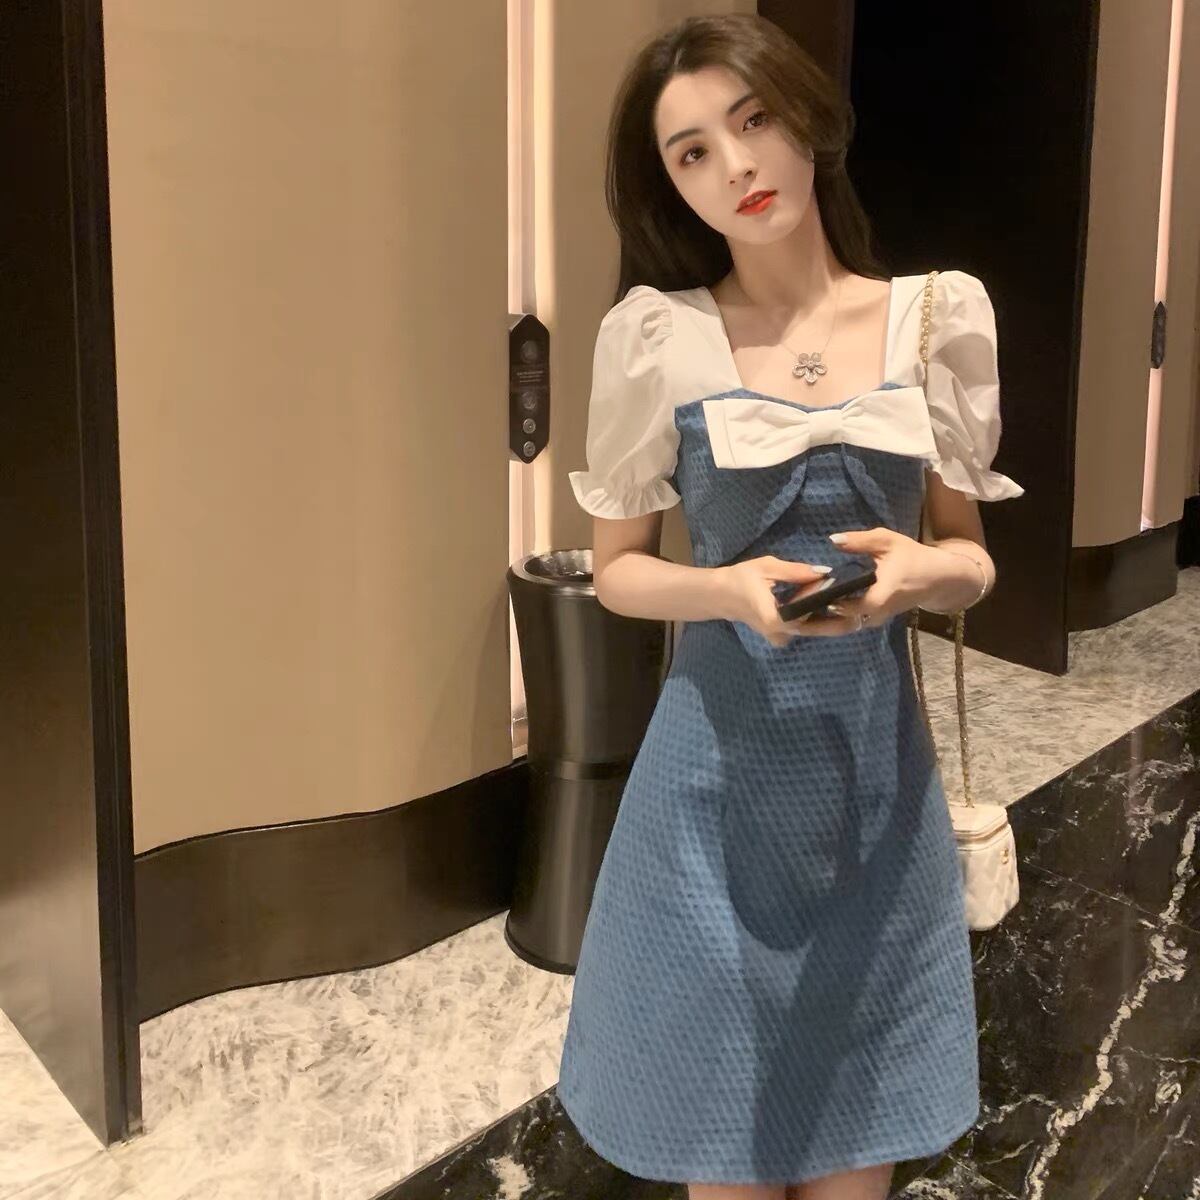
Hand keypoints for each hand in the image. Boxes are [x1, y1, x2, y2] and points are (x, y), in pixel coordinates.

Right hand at [717, 555, 839, 647]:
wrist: (719, 595)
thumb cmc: (740, 579)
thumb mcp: (767, 568)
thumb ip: (796, 571)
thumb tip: (824, 572)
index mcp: (776, 617)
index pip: (809, 615)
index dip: (829, 608)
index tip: (849, 599)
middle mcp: (780, 632)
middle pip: (816, 630)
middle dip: (838, 622)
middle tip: (861, 612)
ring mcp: (780, 637)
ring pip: (811, 631)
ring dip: (829, 621)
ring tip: (850, 608)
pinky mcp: (780, 635)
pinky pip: (803, 630)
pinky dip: (816, 622)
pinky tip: (830, 610)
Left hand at [807, 526, 958, 632]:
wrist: (938, 578)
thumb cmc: (913, 557)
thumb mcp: (888, 541)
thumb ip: (861, 541)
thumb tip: (833, 540)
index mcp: (881, 593)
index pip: (853, 606)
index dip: (831, 604)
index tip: (807, 599)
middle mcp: (877, 612)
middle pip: (842, 621)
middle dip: (816, 620)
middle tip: (790, 614)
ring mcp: (876, 618)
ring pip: (845, 625)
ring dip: (822, 623)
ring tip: (795, 617)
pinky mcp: (874, 619)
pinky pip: (850, 622)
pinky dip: (832, 620)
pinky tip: (812, 613)